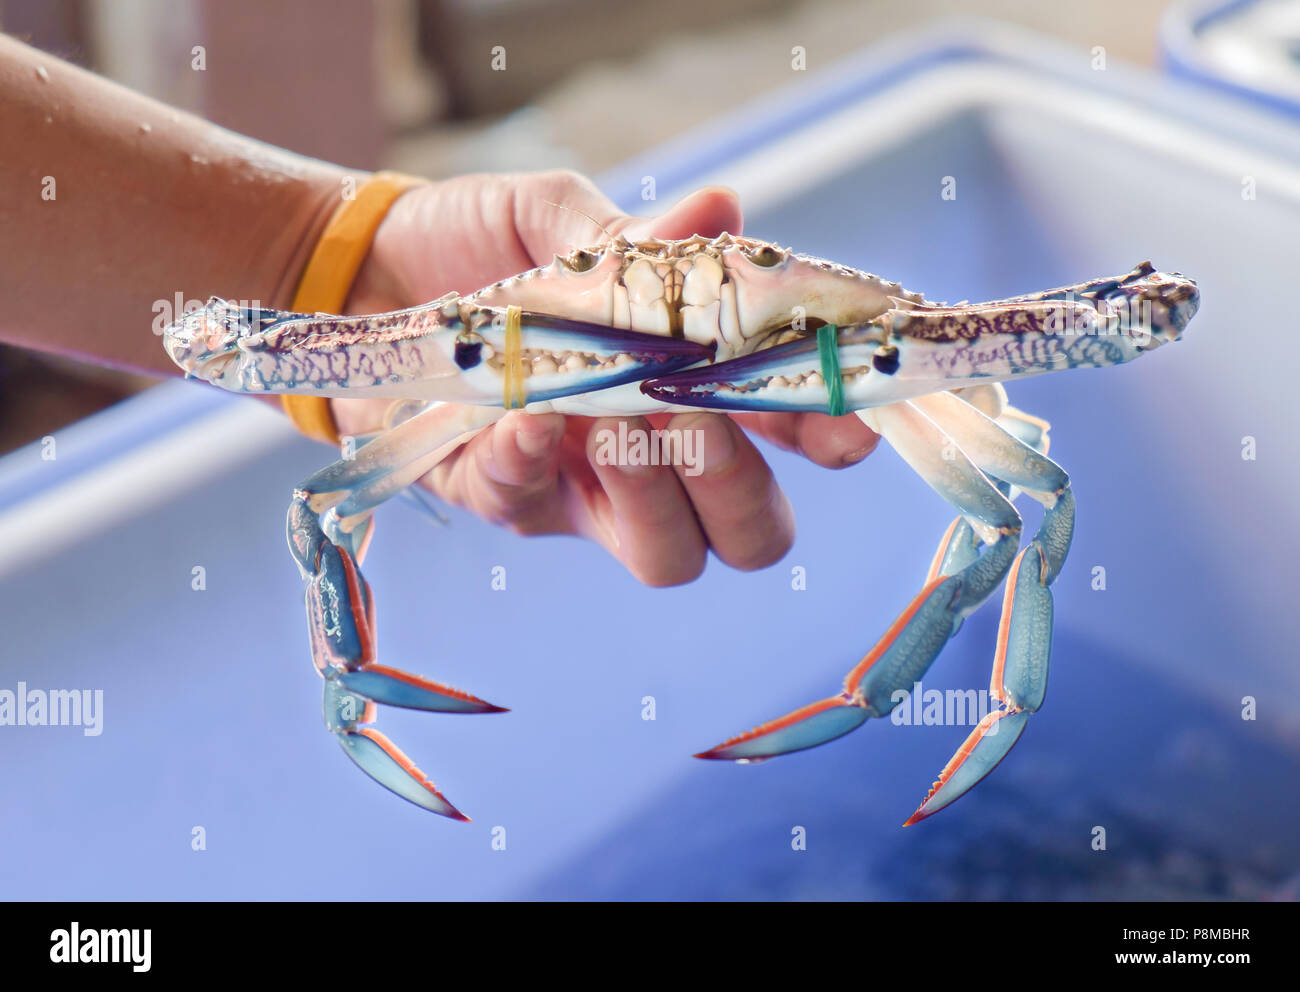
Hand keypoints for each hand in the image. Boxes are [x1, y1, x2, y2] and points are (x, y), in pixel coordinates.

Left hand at [332, 170, 878, 585]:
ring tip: (614, 421)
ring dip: (655, 493)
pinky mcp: (500, 498)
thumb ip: (641, 240)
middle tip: (699, 417)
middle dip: (741, 486)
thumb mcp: (563, 221)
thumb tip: (721, 210)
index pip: (790, 437)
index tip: (842, 425)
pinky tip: (525, 416)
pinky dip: (535, 460)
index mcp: (695, 390)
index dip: (827, 436)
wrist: (367, 268)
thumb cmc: (484, 244)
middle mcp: (657, 458)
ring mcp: (582, 492)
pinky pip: (531, 505)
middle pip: (748, 531)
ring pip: (665, 555)